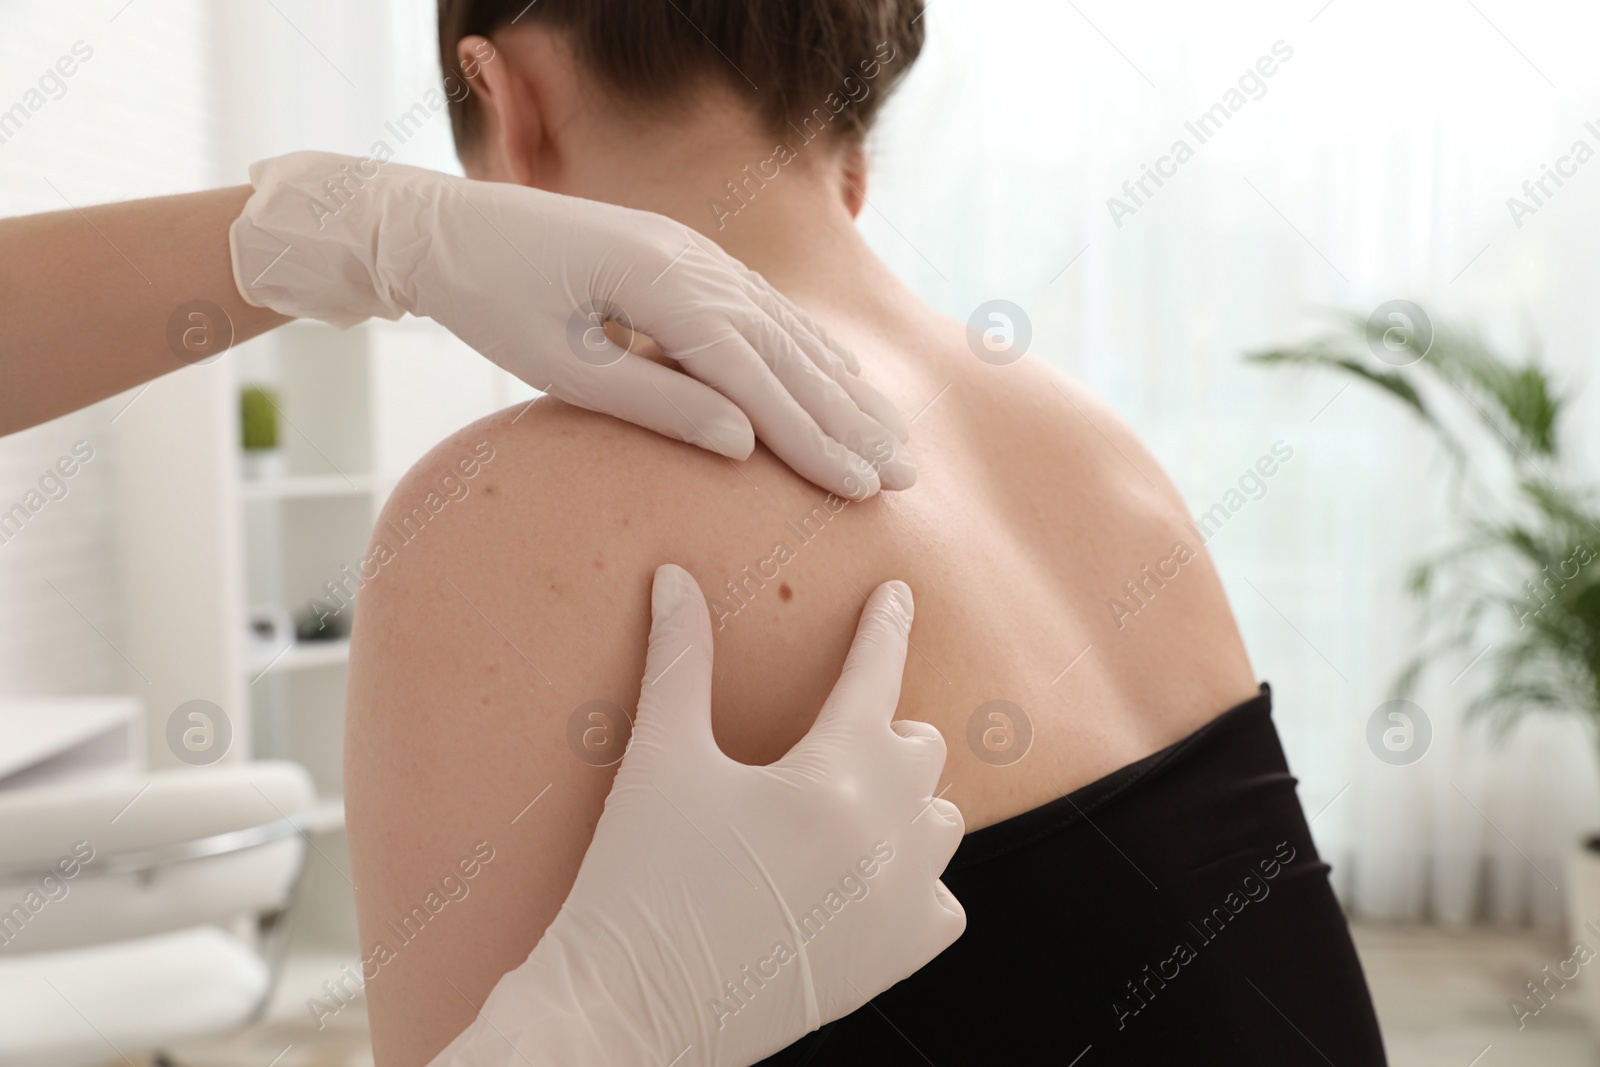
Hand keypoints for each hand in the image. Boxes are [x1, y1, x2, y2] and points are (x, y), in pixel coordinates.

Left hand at [229, 152, 913, 497]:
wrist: (449, 228)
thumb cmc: (492, 302)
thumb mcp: (561, 366)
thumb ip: (655, 402)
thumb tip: (744, 444)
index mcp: (664, 285)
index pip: (757, 377)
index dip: (815, 439)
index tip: (862, 489)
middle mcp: (696, 261)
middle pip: (791, 352)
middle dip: (852, 419)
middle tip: (905, 477)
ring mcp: (697, 254)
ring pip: (789, 330)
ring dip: (844, 388)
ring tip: (894, 438)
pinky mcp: (688, 259)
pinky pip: (766, 311)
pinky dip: (809, 352)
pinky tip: (839, 379)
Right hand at [428, 565, 964, 1066]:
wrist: (631, 1008)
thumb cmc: (640, 878)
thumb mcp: (660, 759)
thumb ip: (680, 660)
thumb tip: (675, 577)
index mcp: (834, 775)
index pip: (877, 674)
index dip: (885, 626)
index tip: (897, 595)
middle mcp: (886, 837)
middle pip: (920, 750)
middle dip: (884, 729)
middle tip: (835, 733)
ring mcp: (899, 903)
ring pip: (942, 822)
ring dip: (908, 801)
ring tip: (853, 804)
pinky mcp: (894, 960)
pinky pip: (944, 902)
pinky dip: (918, 881)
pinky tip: (871, 878)